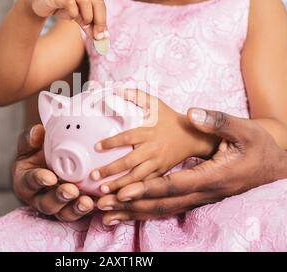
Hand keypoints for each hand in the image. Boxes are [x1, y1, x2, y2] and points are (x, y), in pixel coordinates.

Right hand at [13, 124, 93, 220]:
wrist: (55, 159)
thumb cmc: (39, 152)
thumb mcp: (31, 144)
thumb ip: (31, 139)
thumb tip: (36, 132)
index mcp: (26, 182)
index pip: (30, 182)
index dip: (39, 181)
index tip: (50, 177)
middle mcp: (40, 198)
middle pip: (48, 203)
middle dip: (60, 198)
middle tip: (71, 191)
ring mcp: (58, 206)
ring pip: (65, 212)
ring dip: (76, 209)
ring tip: (87, 202)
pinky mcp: (74, 208)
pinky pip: (83, 212)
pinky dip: (92, 208)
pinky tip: (102, 201)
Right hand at [24, 0, 107, 38]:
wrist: (37, 1)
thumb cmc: (60, 6)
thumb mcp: (78, 15)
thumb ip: (89, 23)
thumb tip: (101, 36)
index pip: (101, 3)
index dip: (103, 20)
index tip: (103, 36)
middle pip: (97, 2)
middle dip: (99, 21)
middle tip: (97, 36)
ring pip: (86, 2)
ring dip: (87, 17)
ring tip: (83, 25)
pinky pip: (71, 4)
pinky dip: (73, 14)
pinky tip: (70, 18)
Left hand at [92, 89, 216, 193]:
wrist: (193, 136)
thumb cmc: (169, 119)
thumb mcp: (155, 103)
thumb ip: (136, 95)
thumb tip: (116, 89)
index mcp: (149, 132)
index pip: (128, 137)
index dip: (112, 142)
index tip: (97, 146)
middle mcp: (152, 149)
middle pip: (130, 162)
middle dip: (111, 170)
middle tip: (94, 175)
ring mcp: (157, 164)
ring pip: (137, 178)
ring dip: (119, 186)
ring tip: (103, 190)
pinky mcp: (160, 173)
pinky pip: (146, 185)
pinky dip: (133, 192)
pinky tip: (119, 197)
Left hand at [97, 108, 286, 223]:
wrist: (273, 168)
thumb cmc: (258, 147)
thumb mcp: (244, 129)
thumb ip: (218, 121)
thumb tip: (192, 113)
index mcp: (213, 176)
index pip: (175, 185)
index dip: (149, 188)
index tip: (124, 189)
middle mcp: (203, 192)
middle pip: (162, 203)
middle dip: (131, 204)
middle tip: (103, 204)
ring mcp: (200, 198)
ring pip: (163, 210)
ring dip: (134, 213)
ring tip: (106, 214)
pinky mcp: (196, 198)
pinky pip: (167, 209)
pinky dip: (146, 213)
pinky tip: (128, 215)